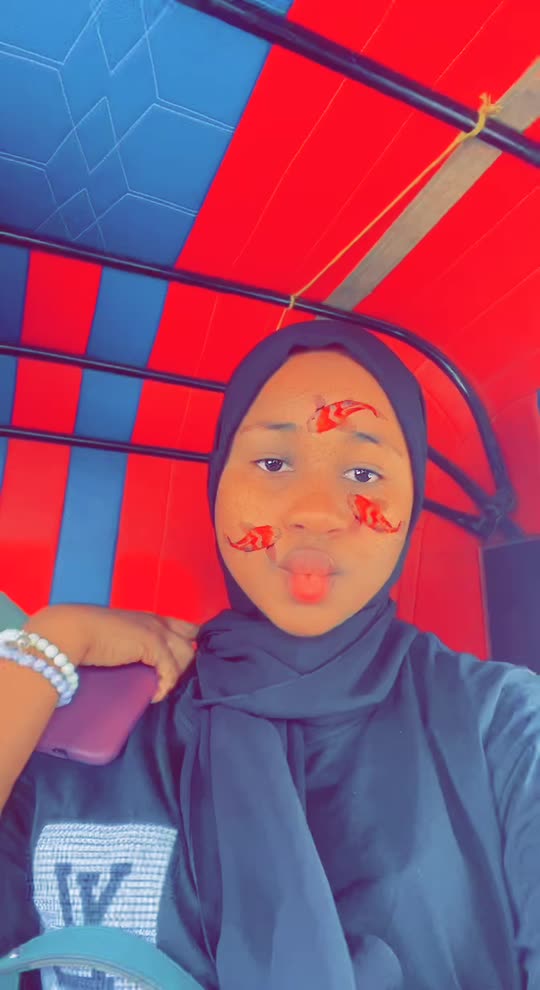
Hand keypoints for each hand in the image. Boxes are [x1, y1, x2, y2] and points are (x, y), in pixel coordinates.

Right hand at [25, 605, 199, 702]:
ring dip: (176, 676)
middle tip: (170, 682)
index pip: (185, 628)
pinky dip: (164, 686)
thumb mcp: (118, 636)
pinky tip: (154, 696)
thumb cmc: (88, 635)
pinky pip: (170, 670)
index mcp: (151, 618)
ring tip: (160, 689)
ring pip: (186, 656)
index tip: (182, 666)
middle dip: (186, 663)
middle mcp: (158, 621)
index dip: (188, 645)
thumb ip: (133, 644)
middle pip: (191, 642)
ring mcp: (158, 631)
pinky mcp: (153, 645)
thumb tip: (137, 665)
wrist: (73, 631)